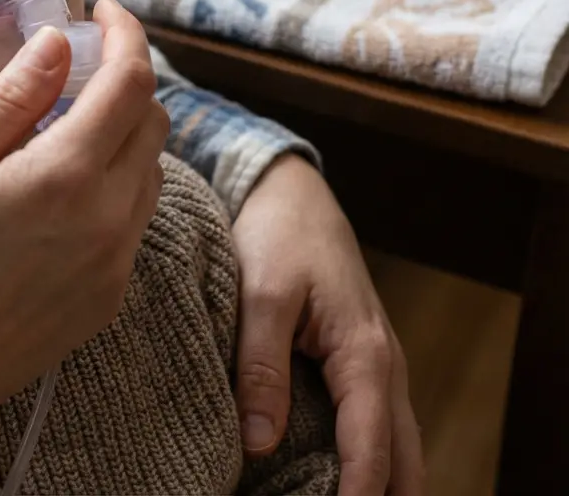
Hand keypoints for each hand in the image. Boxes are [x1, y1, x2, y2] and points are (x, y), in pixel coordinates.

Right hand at [0, 0, 167, 481]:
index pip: (131, 82)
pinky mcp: (112, 294)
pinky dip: (118, 181)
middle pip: (154, 122)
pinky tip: (66, 187)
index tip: (108, 10)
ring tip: (68, 125)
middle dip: (127, 80)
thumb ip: (12, 98)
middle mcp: (109, 218)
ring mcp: (117, 262)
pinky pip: (136, 217)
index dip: (128, 34)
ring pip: (151, 169)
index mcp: (66, 177)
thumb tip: (58, 41)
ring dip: (125, 132)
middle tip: (80, 66)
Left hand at [232, 154, 424, 495]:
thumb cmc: (279, 235)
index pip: (372, 453)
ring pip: (394, 446)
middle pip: (402, 462)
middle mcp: (384, 367)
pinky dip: (365, 458)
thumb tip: (258, 443)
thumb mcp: (260, 292)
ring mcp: (377, 365)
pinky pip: (374, 424)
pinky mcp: (358, 361)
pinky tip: (328, 476)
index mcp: (365, 354)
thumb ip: (260, 365)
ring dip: (377, 483)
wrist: (292, 193)